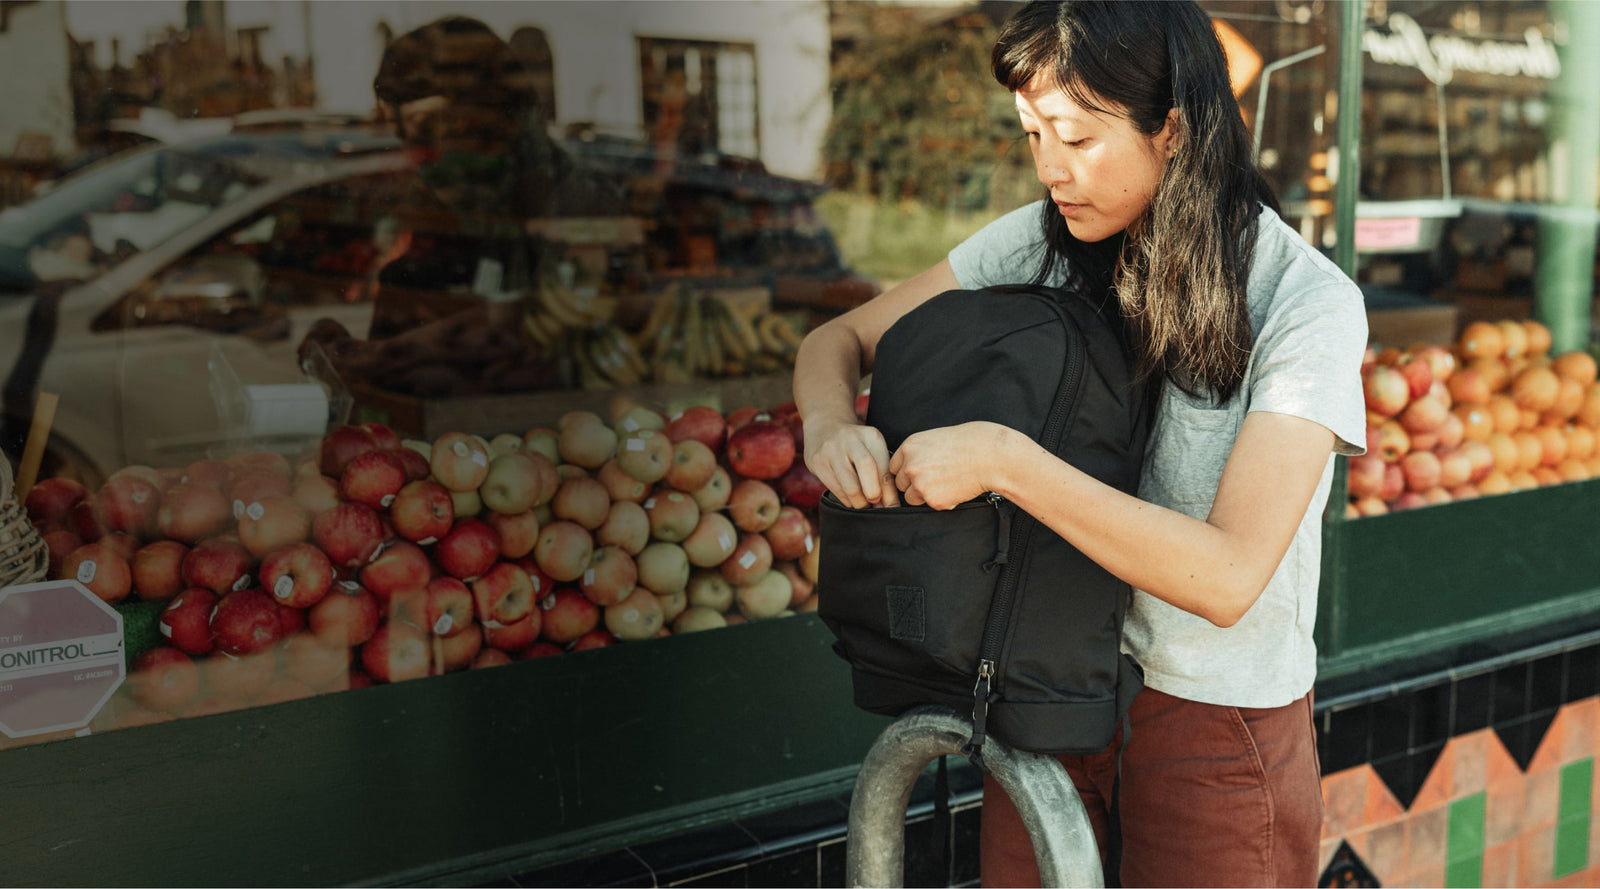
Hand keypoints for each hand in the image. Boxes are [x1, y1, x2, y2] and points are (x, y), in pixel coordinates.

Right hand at [803, 416, 899, 508]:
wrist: (824, 428)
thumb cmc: (856, 445)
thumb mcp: (872, 450)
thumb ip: (882, 473)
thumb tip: (889, 505)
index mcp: (871, 436)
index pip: (884, 468)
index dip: (890, 492)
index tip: (892, 506)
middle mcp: (851, 440)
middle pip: (867, 470)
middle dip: (874, 494)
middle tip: (875, 503)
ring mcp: (831, 450)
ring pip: (850, 486)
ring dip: (860, 502)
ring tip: (864, 503)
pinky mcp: (817, 461)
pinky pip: (836, 490)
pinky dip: (847, 500)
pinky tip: (851, 498)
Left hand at [889, 421, 1011, 509]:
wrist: (990, 456)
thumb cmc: (969, 443)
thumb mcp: (935, 438)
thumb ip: (917, 453)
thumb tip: (907, 468)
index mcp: (909, 447)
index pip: (893, 467)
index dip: (906, 471)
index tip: (920, 472)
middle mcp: (910, 465)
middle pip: (900, 484)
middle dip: (914, 484)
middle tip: (936, 478)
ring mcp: (920, 484)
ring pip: (912, 498)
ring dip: (925, 495)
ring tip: (945, 484)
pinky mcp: (933, 500)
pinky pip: (930, 506)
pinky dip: (942, 502)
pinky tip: (955, 489)